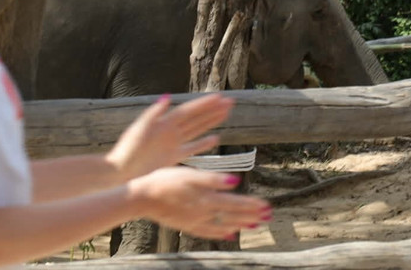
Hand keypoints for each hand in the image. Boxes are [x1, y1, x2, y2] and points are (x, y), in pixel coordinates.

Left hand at [107, 94, 232, 180]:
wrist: (120, 172)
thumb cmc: (127, 150)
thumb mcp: (139, 129)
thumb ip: (153, 113)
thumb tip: (167, 98)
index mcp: (165, 122)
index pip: (189, 110)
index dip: (204, 104)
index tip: (220, 97)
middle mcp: (171, 130)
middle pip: (197, 117)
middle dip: (213, 110)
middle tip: (230, 102)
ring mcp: (173, 143)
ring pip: (197, 129)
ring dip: (211, 121)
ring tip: (226, 113)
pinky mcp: (173, 157)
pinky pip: (192, 148)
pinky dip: (203, 143)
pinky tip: (215, 138)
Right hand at [130, 166, 271, 239]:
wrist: (141, 197)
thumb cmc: (165, 180)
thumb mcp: (190, 174)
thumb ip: (213, 179)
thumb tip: (236, 181)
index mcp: (206, 199)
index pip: (235, 203)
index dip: (251, 205)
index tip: (266, 206)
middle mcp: (203, 213)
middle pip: (232, 215)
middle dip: (252, 216)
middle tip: (269, 217)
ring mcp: (195, 221)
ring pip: (223, 225)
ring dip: (241, 224)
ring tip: (256, 225)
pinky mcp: (187, 225)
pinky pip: (208, 233)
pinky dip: (221, 234)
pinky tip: (230, 236)